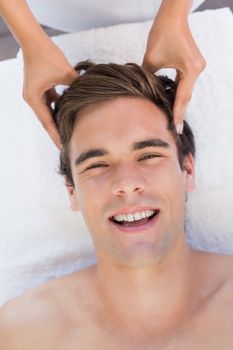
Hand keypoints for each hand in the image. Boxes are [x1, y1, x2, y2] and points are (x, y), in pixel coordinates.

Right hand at [22, 40, 77, 148]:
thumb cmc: (47, 54)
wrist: (34, 39)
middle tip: (67, 145)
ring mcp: (35, 93)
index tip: (63, 147)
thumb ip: (76, 87)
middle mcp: (32, 98)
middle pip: (46, 120)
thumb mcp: (65, 73)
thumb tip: (89, 96)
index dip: (56, 135)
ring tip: (68, 131)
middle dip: (57, 131)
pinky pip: (50, 102)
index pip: (47, 122)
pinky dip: (58, 107)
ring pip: (48, 111)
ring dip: (58, 120)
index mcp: (34, 98)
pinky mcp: (40, 87)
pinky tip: (68, 113)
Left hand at [142, 16, 205, 132]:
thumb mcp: (151, 60)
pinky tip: (170, 101)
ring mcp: (196, 67)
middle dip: (179, 111)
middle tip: (174, 128)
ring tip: (171, 118)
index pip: (182, 97)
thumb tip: (142, 93)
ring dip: (178, 102)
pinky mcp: (193, 64)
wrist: (172, 15)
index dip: (177, 114)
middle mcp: (197, 69)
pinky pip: (185, 82)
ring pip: (185, 90)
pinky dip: (178, 91)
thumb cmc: (162, 33)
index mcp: (190, 70)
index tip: (176, 128)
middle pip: (186, 95)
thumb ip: (148, 78)